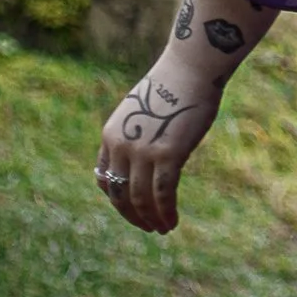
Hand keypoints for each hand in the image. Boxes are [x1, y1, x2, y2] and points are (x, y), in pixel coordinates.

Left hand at [97, 51, 222, 233]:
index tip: (133, 209)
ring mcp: (143, 151)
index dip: (118, 199)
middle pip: (120, 194)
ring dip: (151, 219)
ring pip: (141, 198)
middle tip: (147, 227)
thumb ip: (140, 133)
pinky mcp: (168, 154)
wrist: (192, 66)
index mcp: (111, 134)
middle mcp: (122, 146)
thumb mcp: (145, 110)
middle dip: (133, 216)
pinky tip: (173, 221)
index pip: (105, 179)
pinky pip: (163, 193)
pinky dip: (166, 212)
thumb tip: (150, 151)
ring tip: (163, 229)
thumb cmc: (176, 84)